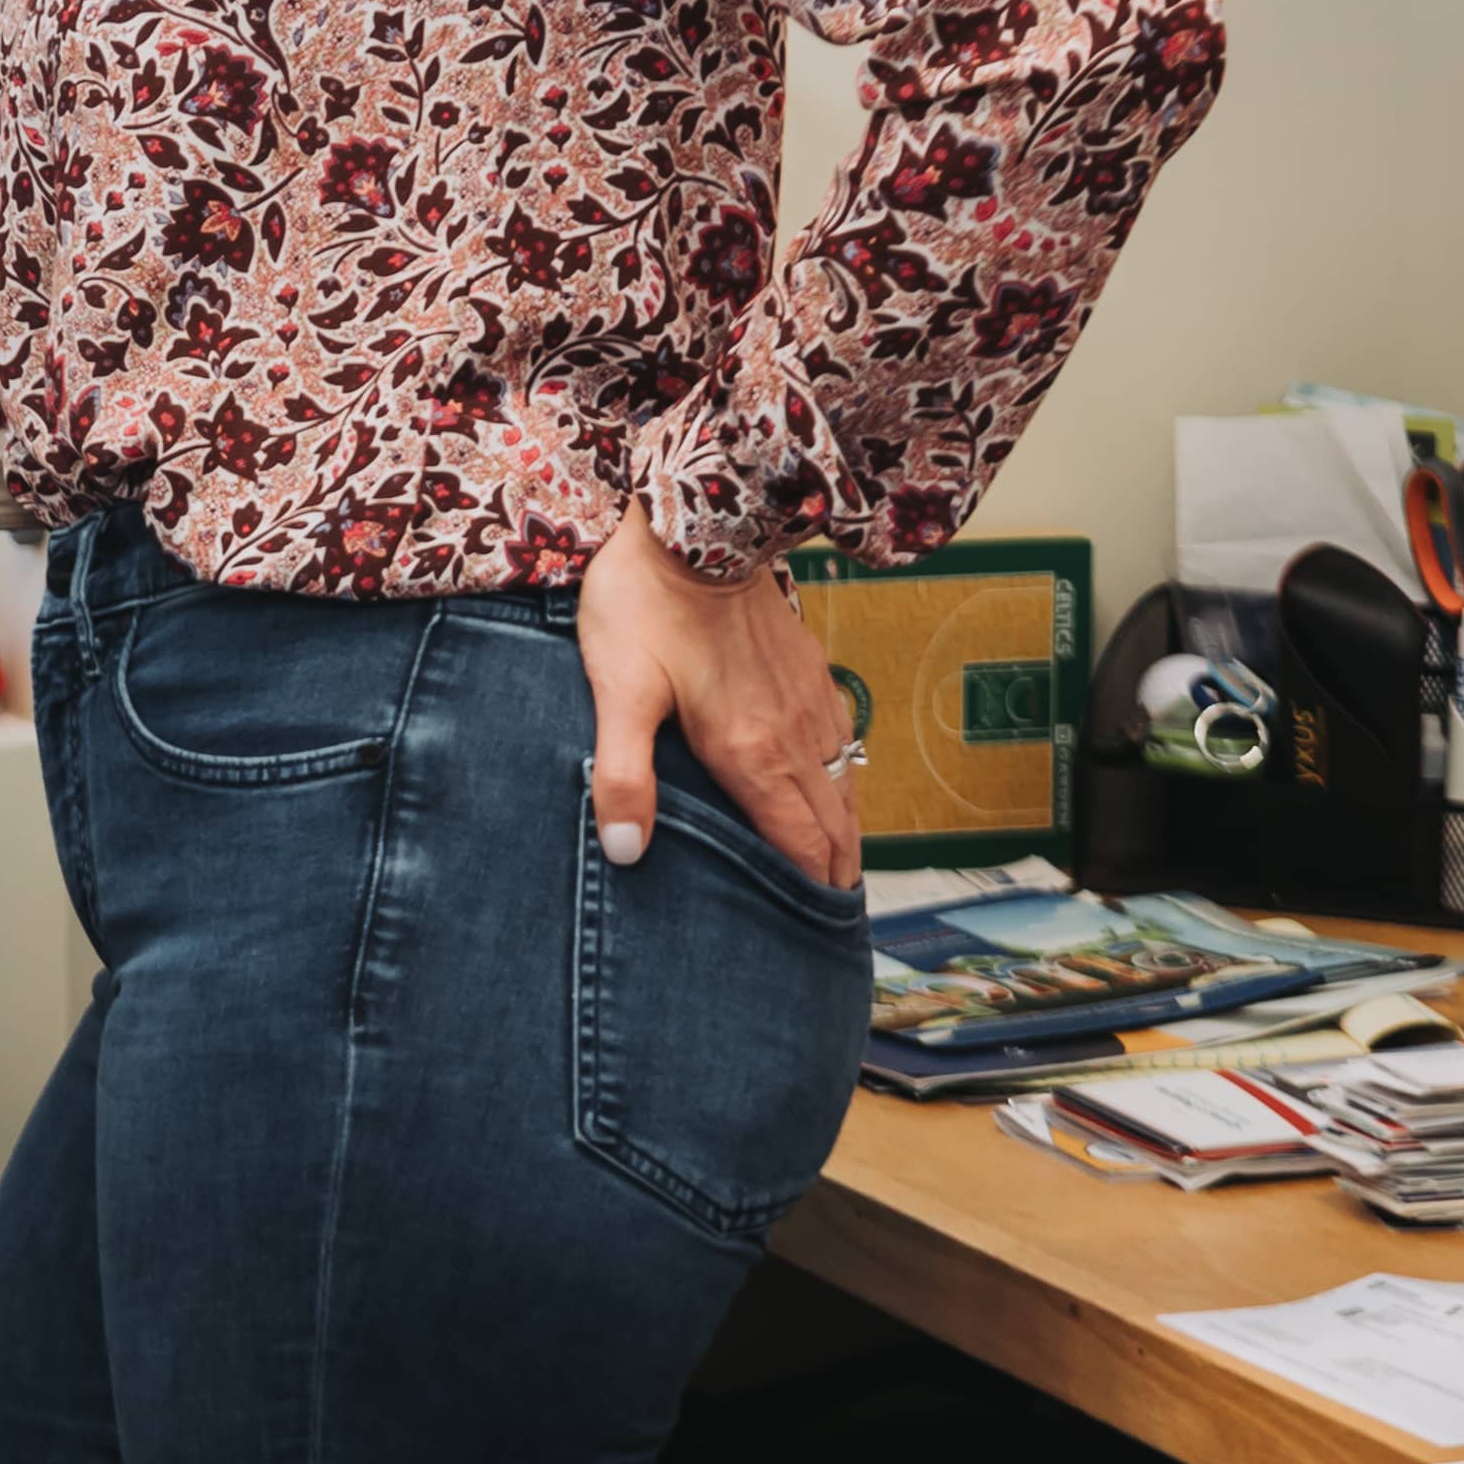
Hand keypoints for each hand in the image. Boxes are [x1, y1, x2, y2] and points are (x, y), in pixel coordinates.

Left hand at [577, 503, 861, 890]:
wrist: (697, 524)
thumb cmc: (645, 605)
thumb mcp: (618, 690)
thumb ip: (622, 773)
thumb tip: (626, 852)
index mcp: (752, 753)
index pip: (800, 846)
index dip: (808, 895)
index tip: (812, 938)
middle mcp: (795, 736)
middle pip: (833, 829)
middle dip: (832, 880)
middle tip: (825, 927)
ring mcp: (810, 702)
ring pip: (845, 790)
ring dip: (843, 836)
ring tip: (831, 877)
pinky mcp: (810, 673)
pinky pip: (842, 747)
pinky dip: (842, 788)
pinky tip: (827, 795)